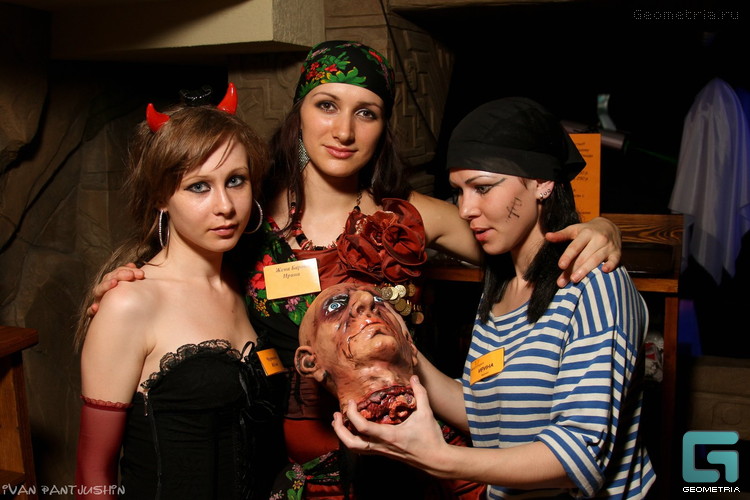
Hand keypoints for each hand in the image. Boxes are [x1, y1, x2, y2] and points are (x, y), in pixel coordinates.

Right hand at [86, 263, 143, 316]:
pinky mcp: (96, 314)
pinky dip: (92, 309)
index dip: (128, 270)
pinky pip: (91, 311)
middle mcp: (105, 291)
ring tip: (114, 282)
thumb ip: (133, 278)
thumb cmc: (131, 306)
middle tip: (131, 275)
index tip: (141, 274)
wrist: (123, 326)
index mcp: (114, 283)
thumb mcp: (134, 291)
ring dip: (106, 285)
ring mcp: (99, 301)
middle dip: (120, 274)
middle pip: (109, 278)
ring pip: (99, 290)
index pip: (118, 272)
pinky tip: (96, 308)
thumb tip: (132, 264)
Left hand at [332, 375, 452, 477]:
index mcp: (389, 435)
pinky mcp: (384, 454)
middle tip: (336, 415)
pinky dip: (355, 439)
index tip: (351, 402)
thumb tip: (414, 377)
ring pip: (355, 449)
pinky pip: (363, 450)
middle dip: (339, 430)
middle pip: (351, 444)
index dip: (351, 414)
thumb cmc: (431, 438)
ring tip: (340, 423)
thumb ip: (420, 394)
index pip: (362, 427)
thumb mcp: (426, 413)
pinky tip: (356, 429)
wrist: (436, 461)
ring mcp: (382, 452)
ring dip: (344, 436)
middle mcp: (382, 446)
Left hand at [545, 217, 621, 286]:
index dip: (568, 256)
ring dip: (586, 271)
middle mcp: (598, 239)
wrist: (609, 226)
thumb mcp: (574, 229)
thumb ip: (561, 235)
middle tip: (564, 281)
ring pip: (596, 259)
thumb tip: (547, 236)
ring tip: (575, 280)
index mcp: (586, 233)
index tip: (561, 266)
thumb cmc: (587, 231)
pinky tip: (604, 271)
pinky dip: (610, 265)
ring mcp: (608, 246)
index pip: (575, 246)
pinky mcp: (617, 253)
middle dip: (573, 269)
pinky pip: (615, 260)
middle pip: (584, 256)